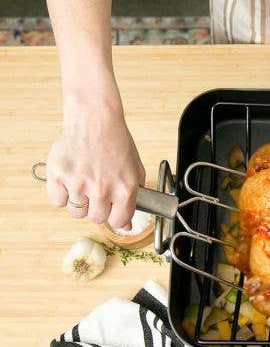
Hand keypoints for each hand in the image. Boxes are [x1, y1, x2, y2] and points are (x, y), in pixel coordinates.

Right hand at [46, 81, 145, 228]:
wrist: (95, 119)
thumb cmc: (116, 143)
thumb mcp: (135, 170)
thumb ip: (133, 199)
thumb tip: (126, 226)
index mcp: (125, 189)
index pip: (118, 221)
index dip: (114, 216)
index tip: (111, 209)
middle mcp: (102, 189)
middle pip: (96, 219)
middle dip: (97, 208)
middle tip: (95, 190)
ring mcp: (79, 183)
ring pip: (76, 212)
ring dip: (80, 202)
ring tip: (83, 182)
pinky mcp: (58, 176)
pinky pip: (57, 201)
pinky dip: (62, 195)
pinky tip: (70, 179)